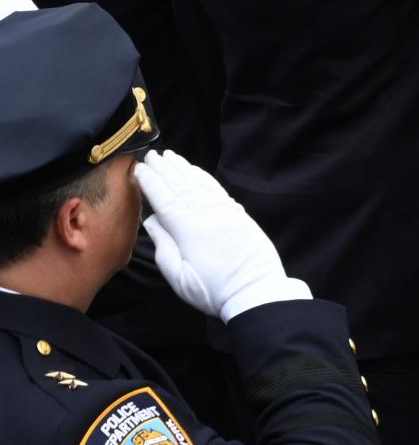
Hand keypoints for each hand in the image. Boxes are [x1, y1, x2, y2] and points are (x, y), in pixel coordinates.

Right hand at [135, 150, 306, 321]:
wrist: (255, 290)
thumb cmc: (212, 290)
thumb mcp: (178, 276)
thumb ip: (163, 245)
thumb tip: (151, 220)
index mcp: (189, 229)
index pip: (165, 198)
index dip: (151, 182)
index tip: (138, 168)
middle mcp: (208, 213)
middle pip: (181, 185)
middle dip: (165, 169)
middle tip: (151, 154)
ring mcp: (225, 211)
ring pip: (199, 183)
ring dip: (183, 168)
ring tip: (171, 157)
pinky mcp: (237, 213)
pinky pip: (216, 188)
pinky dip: (203, 177)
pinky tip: (195, 171)